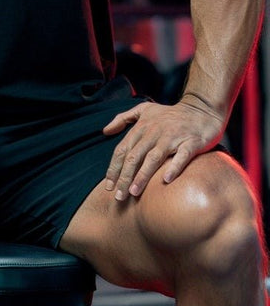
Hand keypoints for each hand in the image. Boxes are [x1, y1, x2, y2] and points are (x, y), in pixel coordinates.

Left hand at [102, 98, 223, 200]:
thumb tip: (105, 131)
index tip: (108, 186)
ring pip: (154, 158)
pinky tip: (166, 180)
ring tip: (134, 192)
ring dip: (142, 176)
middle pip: (135, 156)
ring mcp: (173, 137)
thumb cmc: (169, 113)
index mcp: (142, 127)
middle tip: (119, 196)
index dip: (114, 168)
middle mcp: (154, 132)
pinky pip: (182, 156)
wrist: (201, 108)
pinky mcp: (191, 142)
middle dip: (124, 177)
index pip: (123, 149)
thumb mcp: (144, 109)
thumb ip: (123, 118)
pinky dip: (174, 167)